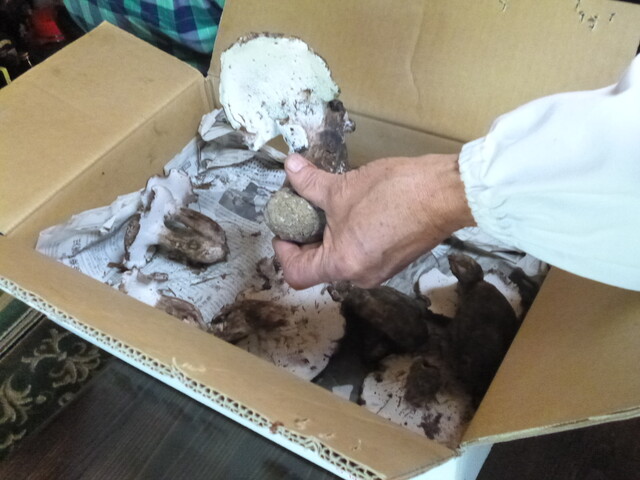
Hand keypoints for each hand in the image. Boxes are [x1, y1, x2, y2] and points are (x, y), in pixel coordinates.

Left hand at [272, 153, 474, 288]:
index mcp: (342, 265)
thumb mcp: (343, 187)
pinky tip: (354, 212)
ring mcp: (380, 271)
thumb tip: (290, 168)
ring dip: (329, 238)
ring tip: (330, 207)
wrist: (445, 193)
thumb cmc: (394, 192)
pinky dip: (350, 238)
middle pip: (318, 268)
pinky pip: (361, 255)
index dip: (283, 251)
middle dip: (307, 240)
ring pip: (341, 261)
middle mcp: (360, 277)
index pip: (297, 273)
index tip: (285, 227)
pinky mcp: (395, 261)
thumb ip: (309, 183)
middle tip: (304, 211)